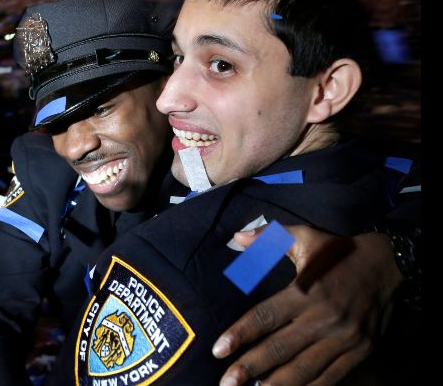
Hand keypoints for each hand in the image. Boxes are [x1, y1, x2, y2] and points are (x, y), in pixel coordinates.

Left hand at [214, 226, 402, 385]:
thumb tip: (237, 236)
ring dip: (276, 384)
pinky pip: (330, 377)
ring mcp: (344, 338)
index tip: (218, 350)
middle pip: (280, 348)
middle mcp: (324, 317)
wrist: (388, 266)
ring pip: (304, 368)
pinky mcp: (360, 351)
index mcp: (307, 290)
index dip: (240, 334)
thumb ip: (269, 237)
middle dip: (250, 367)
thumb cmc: (338, 252)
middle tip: (226, 382)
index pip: (266, 316)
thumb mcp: (304, 237)